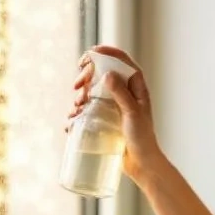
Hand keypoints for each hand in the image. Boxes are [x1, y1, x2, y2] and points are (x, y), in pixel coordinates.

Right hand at [66, 45, 163, 180]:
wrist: (141, 163)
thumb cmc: (142, 138)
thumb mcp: (132, 113)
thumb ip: (121, 94)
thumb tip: (107, 74)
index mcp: (135, 87)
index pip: (122, 61)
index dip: (108, 52)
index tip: (91, 51)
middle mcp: (124, 93)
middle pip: (102, 73)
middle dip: (86, 75)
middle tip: (77, 85)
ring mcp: (112, 106)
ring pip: (92, 91)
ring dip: (80, 94)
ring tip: (77, 105)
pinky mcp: (104, 120)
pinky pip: (87, 110)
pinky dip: (77, 113)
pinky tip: (72, 120)